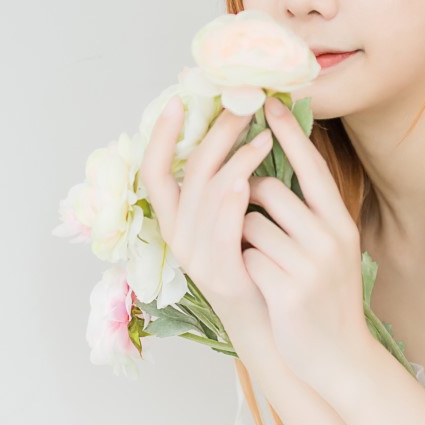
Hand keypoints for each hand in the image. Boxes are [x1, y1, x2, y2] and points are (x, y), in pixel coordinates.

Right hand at [138, 97, 275, 348]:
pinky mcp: (218, 273)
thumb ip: (226, 187)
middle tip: (245, 104)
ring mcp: (194, 256)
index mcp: (176, 221)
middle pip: (190, 171)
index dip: (159, 135)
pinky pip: (221, 227)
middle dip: (217, 132)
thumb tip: (236, 133)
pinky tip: (251, 178)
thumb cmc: (257, 268)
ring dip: (237, 158)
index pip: (153, 170)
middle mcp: (177, 236)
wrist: (271, 324)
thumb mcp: (235, 224)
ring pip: (209, 192)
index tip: (178, 100)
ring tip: (264, 136)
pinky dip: (233, 199)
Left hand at [240, 97, 369, 398]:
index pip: (312, 166)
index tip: (268, 102)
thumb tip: (266, 178)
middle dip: (248, 204)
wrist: (339, 357)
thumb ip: (308, 216)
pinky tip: (266, 287)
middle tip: (256, 230)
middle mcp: (330, 238)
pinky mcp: (289, 290)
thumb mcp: (331, 251)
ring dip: (246, 241)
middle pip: (268, 191)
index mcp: (341, 223)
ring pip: (251, 224)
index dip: (289, 133)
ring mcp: (311, 264)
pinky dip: (247, 268)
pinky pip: (247, 257)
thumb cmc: (326, 300)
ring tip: (267, 266)